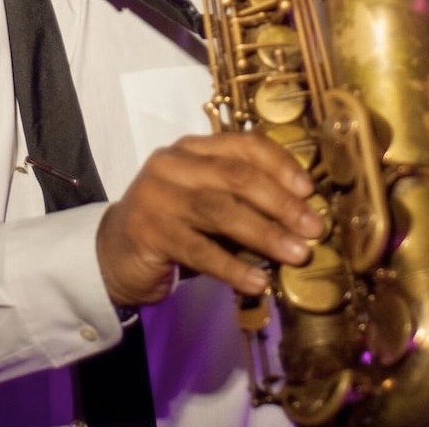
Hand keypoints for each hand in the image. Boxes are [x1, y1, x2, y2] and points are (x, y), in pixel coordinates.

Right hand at [95, 132, 323, 306]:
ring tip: (297, 254)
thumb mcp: (208, 203)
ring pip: (221, 210)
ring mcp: (157, 196)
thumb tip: (301, 217)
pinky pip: (199, 250)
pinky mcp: (148, 231)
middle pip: (236, 176)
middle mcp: (172, 164)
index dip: (280, 165)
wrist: (114, 252)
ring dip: (265, 234)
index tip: (310, 191)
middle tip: (314, 228)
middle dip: (281, 202)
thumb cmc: (175, 225)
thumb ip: (243, 202)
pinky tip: (258, 282)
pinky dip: (233, 267)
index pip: (243, 144)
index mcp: (192, 148)